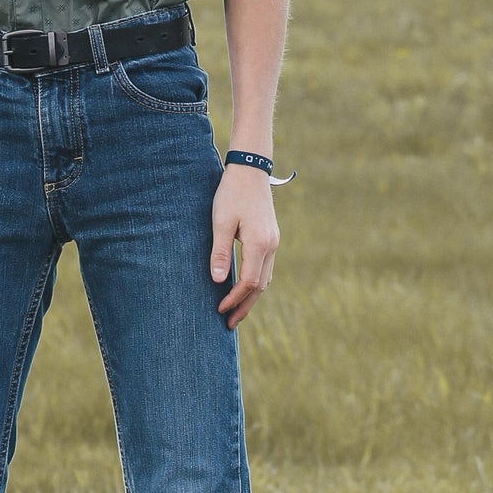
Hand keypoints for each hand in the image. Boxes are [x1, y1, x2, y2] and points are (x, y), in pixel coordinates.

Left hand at [211, 164, 278, 328]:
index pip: (249, 283)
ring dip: (251, 296)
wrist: (250, 169)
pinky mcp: (271, 237)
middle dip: (245, 306)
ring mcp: (274, 241)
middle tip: (229, 323)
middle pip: (261, 286)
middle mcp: (271, 245)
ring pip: (266, 278)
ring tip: (236, 310)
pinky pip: (266, 267)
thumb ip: (220, 252)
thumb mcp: (221, 221)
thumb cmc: (232, 193)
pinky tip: (244, 287)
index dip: (234, 299)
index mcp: (259, 243)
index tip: (219, 310)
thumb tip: (219, 281)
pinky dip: (256, 282)